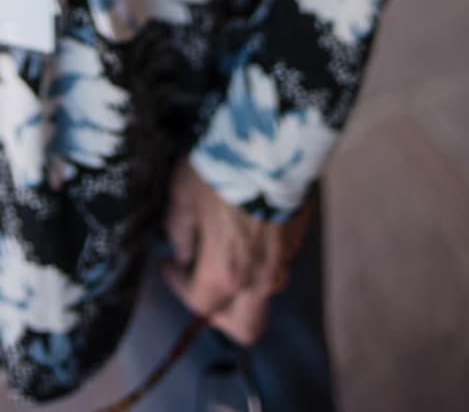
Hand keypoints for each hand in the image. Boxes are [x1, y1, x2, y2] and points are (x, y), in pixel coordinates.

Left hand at [162, 157, 311, 346]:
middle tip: (202, 284)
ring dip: (242, 287)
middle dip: (219, 315)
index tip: (170, 267)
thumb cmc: (221, 167)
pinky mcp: (297, 241)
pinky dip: (259, 261)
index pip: (199, 305)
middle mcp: (258, 278)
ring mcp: (283, 262)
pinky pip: (277, 266)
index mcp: (225, 273)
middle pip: (243, 328)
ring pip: (263, 297)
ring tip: (225, 253)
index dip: (178, 287)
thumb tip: (183, 253)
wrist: (269, 140)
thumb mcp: (182, 196)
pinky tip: (247, 232)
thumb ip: (179, 233)